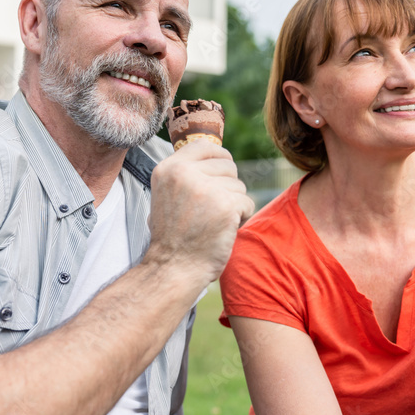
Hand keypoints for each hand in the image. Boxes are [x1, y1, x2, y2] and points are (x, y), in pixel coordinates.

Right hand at [145, 141, 254, 285]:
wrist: (174, 268)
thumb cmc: (173, 236)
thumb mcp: (166, 195)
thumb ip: (185, 174)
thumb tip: (214, 154)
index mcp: (168, 168)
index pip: (206, 146)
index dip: (219, 160)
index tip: (219, 178)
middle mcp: (184, 173)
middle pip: (227, 166)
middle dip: (227, 187)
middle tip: (212, 210)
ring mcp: (205, 188)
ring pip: (239, 186)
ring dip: (234, 204)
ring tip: (215, 222)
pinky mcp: (225, 205)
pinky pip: (248, 203)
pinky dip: (242, 218)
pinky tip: (225, 229)